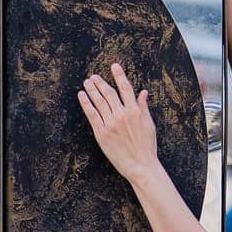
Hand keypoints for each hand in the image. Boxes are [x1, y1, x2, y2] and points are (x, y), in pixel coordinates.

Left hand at [78, 63, 158, 183]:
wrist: (141, 165)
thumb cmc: (147, 147)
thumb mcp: (149, 125)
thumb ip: (144, 107)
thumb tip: (143, 93)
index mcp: (135, 112)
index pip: (126, 89)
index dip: (119, 76)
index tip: (114, 66)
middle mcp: (122, 115)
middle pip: (109, 93)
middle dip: (100, 83)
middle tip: (94, 76)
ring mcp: (110, 123)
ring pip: (99, 101)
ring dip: (92, 90)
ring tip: (87, 82)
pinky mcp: (101, 133)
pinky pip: (92, 114)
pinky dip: (86, 103)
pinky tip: (82, 95)